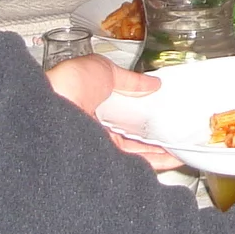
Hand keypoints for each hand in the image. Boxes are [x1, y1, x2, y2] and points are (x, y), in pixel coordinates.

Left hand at [45, 55, 183, 169]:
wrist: (51, 110)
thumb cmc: (67, 85)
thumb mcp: (103, 70)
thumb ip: (130, 79)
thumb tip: (152, 83)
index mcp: (92, 105)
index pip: (123, 113)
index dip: (143, 113)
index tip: (162, 111)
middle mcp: (94, 129)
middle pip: (131, 135)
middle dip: (155, 135)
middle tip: (177, 131)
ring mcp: (100, 147)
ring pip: (136, 152)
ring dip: (161, 150)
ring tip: (183, 146)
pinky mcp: (106, 162)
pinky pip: (135, 163)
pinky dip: (157, 162)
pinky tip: (174, 158)